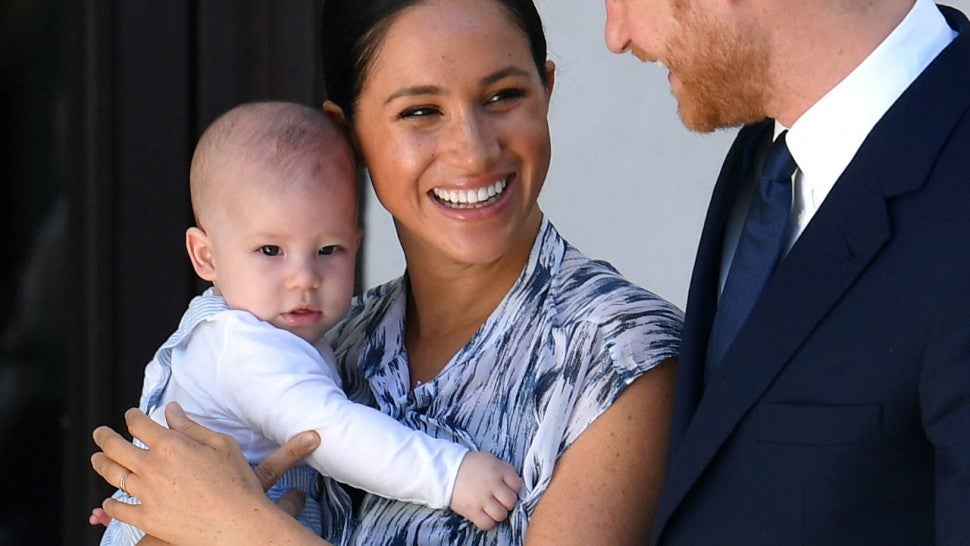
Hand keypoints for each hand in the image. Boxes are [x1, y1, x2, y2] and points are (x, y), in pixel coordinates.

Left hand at [90, 402, 324, 544]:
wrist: (239, 523)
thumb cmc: (236, 483)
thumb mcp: (222, 444)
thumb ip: (191, 427)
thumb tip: (171, 410)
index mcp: (170, 445)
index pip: (139, 424)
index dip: (132, 416)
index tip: (130, 415)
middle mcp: (152, 467)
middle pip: (115, 447)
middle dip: (104, 437)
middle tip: (100, 433)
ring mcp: (147, 495)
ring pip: (113, 475)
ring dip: (101, 464)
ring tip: (97, 459)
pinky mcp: (147, 519)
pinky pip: (119, 510)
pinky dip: (110, 504)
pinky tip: (108, 501)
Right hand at [449, 451, 521, 529]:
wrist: (445, 469)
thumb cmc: (470, 464)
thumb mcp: (490, 460)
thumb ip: (504, 470)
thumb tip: (516, 485)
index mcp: (498, 470)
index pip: (517, 485)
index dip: (514, 489)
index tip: (506, 489)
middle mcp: (492, 485)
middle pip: (511, 502)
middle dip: (507, 502)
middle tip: (499, 500)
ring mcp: (482, 499)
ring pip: (501, 515)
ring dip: (498, 513)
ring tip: (492, 508)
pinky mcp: (471, 511)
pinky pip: (487, 524)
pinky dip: (488, 522)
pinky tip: (484, 515)